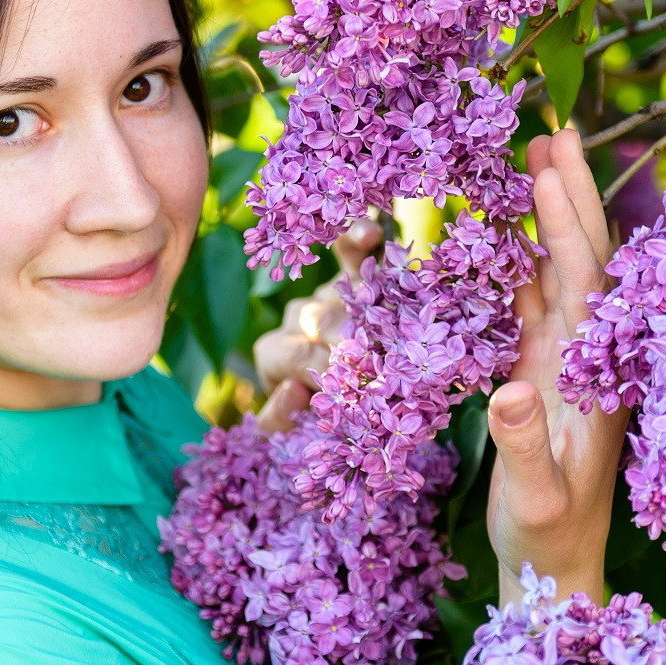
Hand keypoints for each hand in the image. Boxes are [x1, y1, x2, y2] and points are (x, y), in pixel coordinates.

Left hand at [252, 217, 383, 432]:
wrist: (359, 399)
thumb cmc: (326, 417)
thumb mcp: (295, 430)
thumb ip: (282, 421)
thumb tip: (291, 390)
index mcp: (274, 354)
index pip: (299, 357)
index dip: (330, 376)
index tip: (358, 394)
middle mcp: (297, 318)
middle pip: (322, 324)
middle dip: (352, 349)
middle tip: (380, 365)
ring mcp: (324, 294)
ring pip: (340, 295)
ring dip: (367, 312)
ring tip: (390, 330)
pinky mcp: (355, 275)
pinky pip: (352, 252)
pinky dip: (358, 239)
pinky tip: (370, 234)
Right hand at [486, 127, 626, 605]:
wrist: (555, 571)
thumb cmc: (547, 540)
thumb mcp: (534, 501)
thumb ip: (524, 446)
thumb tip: (508, 387)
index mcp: (596, 377)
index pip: (584, 283)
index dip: (567, 224)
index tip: (550, 168)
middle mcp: (588, 358)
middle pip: (582, 259)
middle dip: (570, 195)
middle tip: (553, 130)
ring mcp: (565, 362)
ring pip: (559, 272)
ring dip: (548, 216)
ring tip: (533, 158)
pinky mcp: (541, 372)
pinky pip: (533, 302)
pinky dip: (523, 258)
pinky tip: (508, 230)